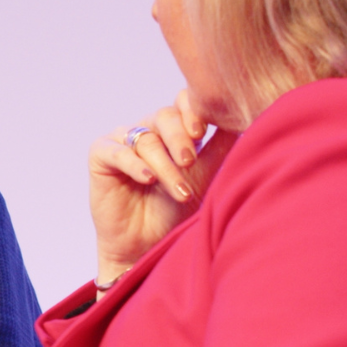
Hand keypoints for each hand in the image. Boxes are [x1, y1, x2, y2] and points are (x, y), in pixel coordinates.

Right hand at [89, 90, 237, 282]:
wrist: (146, 244)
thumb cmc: (176, 211)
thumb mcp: (206, 175)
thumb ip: (220, 144)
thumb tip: (246, 115)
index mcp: (173, 130)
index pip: (182, 101)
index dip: (192, 109)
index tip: (203, 133)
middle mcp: (148, 130)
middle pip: (164, 116)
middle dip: (179, 139)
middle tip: (190, 163)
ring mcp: (123, 141)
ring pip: (145, 139)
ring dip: (164, 166)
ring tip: (178, 192)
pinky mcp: (100, 155)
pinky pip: (117, 151)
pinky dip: (134, 164)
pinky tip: (148, 179)